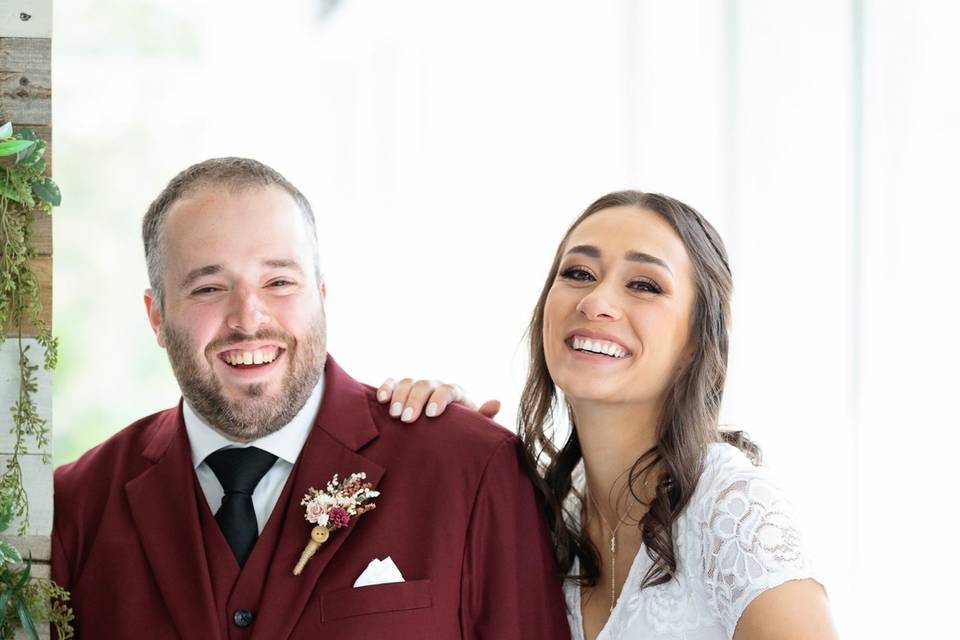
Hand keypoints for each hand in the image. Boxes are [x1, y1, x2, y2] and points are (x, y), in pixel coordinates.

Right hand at [375, 378, 500, 422]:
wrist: (446, 434)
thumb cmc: (460, 433)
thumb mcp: (473, 429)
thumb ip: (484, 417)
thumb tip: (496, 403)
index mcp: (456, 394)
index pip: (449, 389)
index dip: (440, 399)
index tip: (432, 414)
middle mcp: (436, 387)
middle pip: (425, 385)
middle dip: (416, 400)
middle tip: (408, 419)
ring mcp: (418, 388)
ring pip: (408, 383)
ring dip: (400, 396)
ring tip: (394, 415)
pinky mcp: (402, 392)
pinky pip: (392, 383)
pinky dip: (386, 388)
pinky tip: (381, 400)